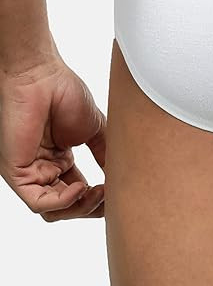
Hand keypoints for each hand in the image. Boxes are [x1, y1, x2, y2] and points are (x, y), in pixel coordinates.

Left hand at [0, 56, 105, 220]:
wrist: (41, 75)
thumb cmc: (63, 92)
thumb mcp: (95, 129)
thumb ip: (106, 154)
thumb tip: (122, 177)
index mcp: (59, 161)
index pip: (78, 194)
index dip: (99, 200)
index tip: (120, 193)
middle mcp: (42, 169)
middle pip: (67, 207)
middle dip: (91, 208)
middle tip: (111, 197)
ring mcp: (29, 172)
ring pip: (52, 210)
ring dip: (79, 208)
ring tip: (99, 192)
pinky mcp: (16, 173)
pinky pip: (38, 202)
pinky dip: (63, 201)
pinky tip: (81, 188)